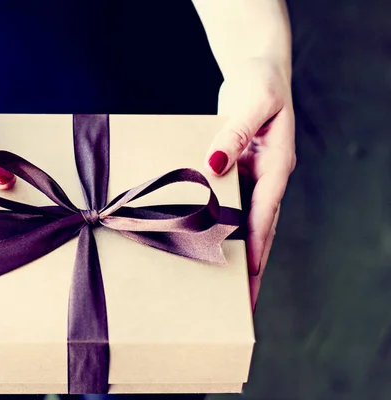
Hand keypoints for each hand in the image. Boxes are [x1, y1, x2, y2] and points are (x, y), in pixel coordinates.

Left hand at [204, 58, 295, 310]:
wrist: (257, 69)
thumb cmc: (259, 82)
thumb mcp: (251, 103)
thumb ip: (233, 135)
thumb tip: (213, 167)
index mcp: (277, 164)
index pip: (265, 212)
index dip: (256, 244)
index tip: (248, 274)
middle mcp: (266, 176)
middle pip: (258, 228)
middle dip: (250, 264)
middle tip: (240, 301)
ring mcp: (251, 176)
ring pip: (244, 222)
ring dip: (234, 251)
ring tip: (223, 285)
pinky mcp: (236, 171)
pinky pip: (228, 203)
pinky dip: (220, 224)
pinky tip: (206, 241)